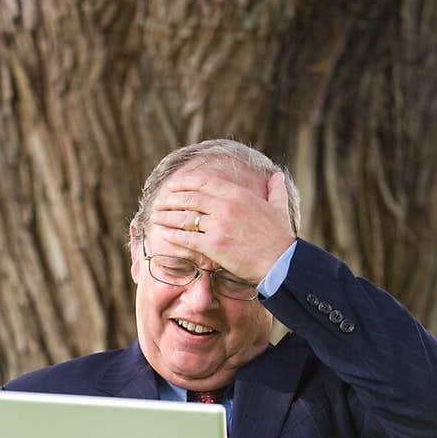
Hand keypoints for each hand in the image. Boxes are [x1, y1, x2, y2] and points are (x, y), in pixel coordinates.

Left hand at [148, 170, 295, 283]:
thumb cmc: (280, 237)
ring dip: (166, 216)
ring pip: (184, 217)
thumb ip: (276, 189)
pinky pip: (186, 239)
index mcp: (237, 194)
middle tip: (159, 201)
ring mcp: (218, 226)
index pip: (202, 181)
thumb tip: (277, 175)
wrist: (281, 262)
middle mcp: (225, 206)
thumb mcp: (279, 207)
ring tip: (155, 217)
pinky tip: (163, 235)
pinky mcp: (213, 246)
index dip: (183, 182)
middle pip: (188, 197)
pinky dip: (172, 236)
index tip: (173, 185)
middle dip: (170, 199)